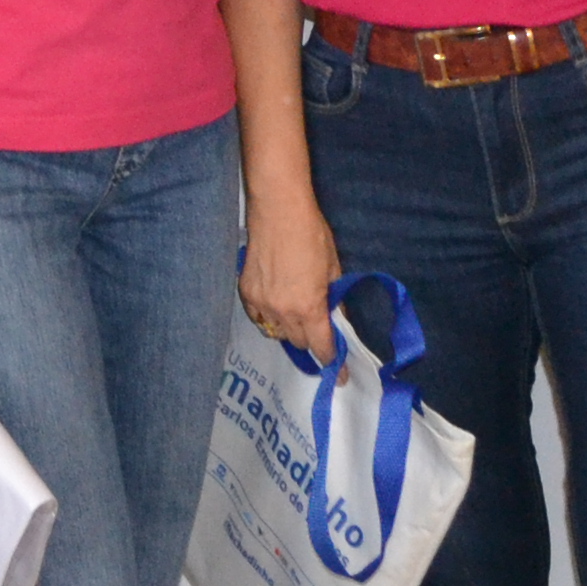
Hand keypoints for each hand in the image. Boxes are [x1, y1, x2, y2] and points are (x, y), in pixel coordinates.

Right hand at [239, 185, 338, 360]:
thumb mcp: (334, 267)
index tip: (340, 374)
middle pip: (299, 343)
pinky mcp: (246, 292)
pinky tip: (275, 306)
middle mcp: (283, 312)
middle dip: (312, 339)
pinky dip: (268, 318)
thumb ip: (335, 298)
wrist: (278, 211)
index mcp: (309, 308)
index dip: (334, 362)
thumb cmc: (312, 234)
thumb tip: (336, 317)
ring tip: (296, 315)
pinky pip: (258, 318)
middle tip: (318, 327)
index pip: (322, 347)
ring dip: (290, 330)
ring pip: (277, 333)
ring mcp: (262, 304)